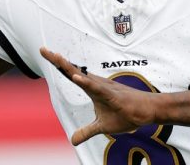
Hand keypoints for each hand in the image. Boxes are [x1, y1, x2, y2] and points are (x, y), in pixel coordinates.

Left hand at [39, 47, 158, 145]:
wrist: (147, 111)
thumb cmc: (126, 114)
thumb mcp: (102, 126)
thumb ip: (87, 131)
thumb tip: (73, 141)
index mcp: (92, 89)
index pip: (71, 74)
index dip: (58, 64)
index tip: (45, 52)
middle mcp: (96, 85)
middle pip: (73, 71)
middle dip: (57, 60)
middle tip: (42, 49)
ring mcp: (105, 89)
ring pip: (84, 77)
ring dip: (70, 68)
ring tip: (56, 57)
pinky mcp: (114, 96)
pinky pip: (98, 89)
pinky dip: (88, 83)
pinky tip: (77, 77)